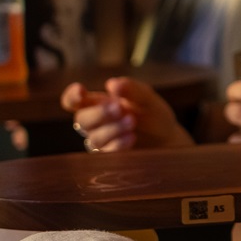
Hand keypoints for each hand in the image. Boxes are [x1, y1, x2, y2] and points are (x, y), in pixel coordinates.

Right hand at [61, 77, 193, 151]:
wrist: (167, 137)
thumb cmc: (151, 113)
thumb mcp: (146, 97)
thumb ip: (131, 89)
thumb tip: (113, 85)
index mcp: (96, 103)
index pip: (73, 101)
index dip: (72, 96)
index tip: (81, 90)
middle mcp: (95, 122)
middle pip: (81, 120)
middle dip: (99, 113)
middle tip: (119, 108)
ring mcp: (101, 140)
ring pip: (93, 138)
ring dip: (112, 129)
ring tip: (132, 121)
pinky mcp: (110, 156)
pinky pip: (106, 153)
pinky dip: (118, 144)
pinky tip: (132, 137)